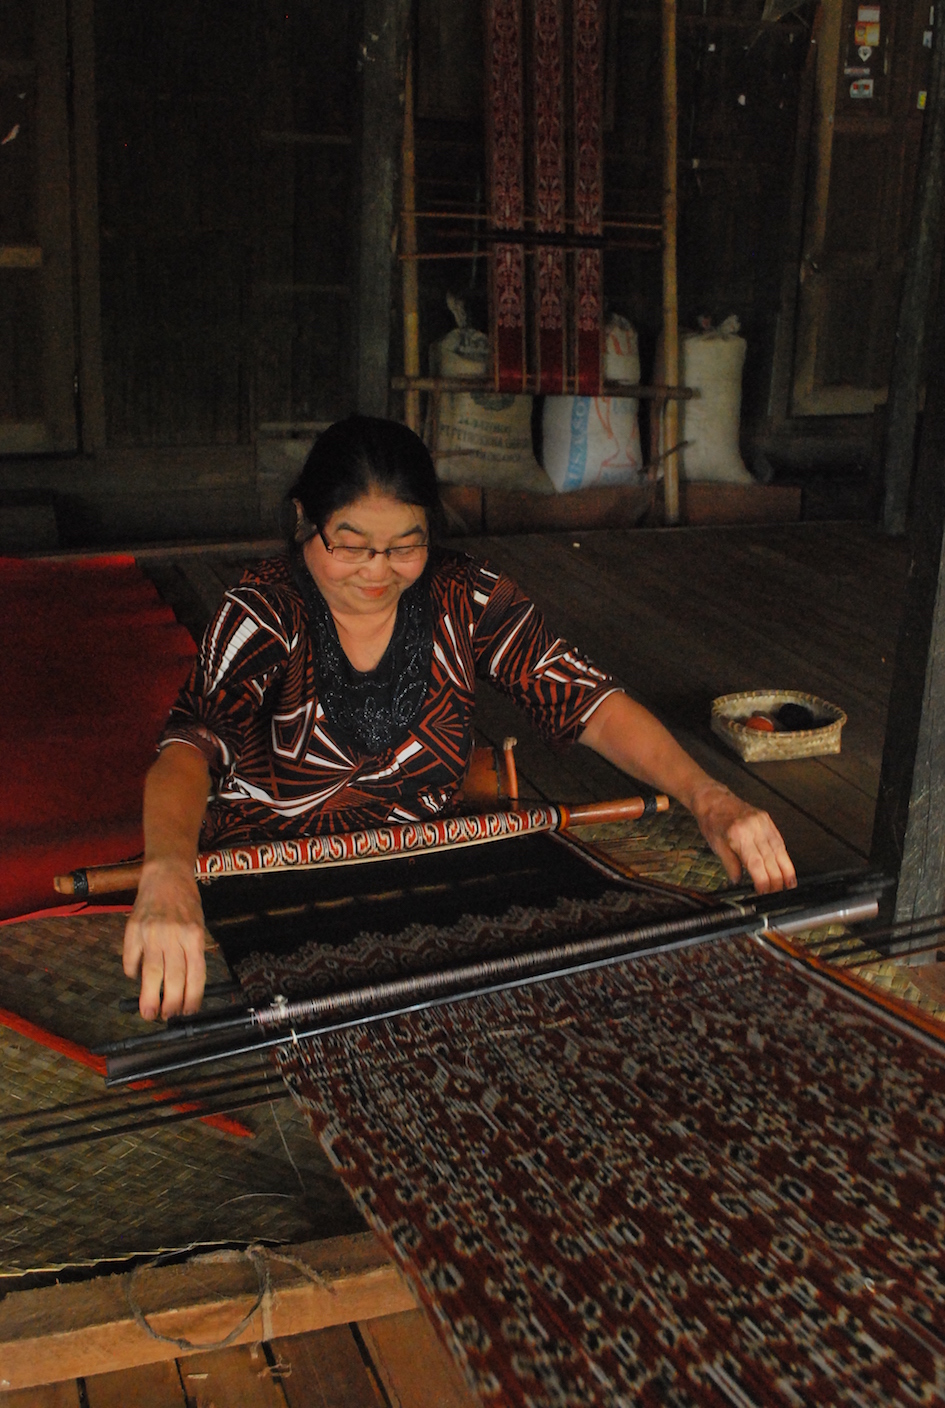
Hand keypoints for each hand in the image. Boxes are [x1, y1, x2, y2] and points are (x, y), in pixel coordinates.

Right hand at [123, 858, 206, 1018]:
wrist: (166, 875)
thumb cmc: (185, 903)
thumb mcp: (197, 925)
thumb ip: (192, 952)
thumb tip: (185, 986)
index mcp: (194, 935)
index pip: (196, 974)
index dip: (192, 996)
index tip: (187, 1011)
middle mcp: (174, 935)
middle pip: (173, 977)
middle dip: (170, 1002)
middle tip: (166, 1017)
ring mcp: (152, 932)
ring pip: (151, 972)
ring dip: (149, 996)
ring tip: (149, 1013)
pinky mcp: (133, 929)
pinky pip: (130, 957)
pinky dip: (131, 972)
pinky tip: (134, 978)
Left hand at [690, 781, 795, 893]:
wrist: (713, 799)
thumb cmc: (712, 821)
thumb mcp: (715, 846)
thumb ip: (729, 864)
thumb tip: (738, 881)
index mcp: (738, 835)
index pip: (756, 863)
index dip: (763, 881)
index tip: (765, 892)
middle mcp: (753, 827)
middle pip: (771, 858)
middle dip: (777, 879)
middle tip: (778, 893)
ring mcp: (762, 822)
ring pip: (779, 849)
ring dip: (786, 868)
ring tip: (790, 883)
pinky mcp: (766, 819)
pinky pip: (778, 839)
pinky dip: (784, 854)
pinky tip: (786, 865)